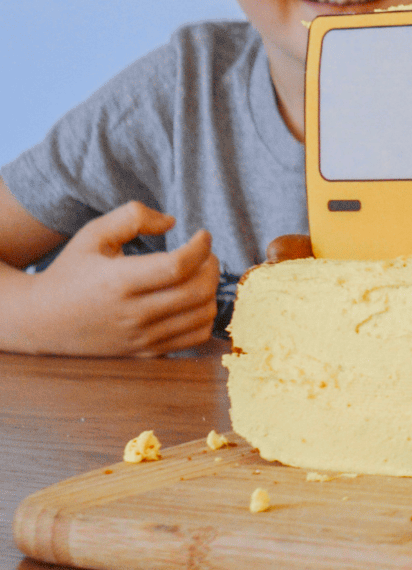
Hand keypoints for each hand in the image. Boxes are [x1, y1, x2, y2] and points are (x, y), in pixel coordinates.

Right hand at [11, 202, 218, 356]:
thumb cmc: (71, 271)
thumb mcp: (92, 234)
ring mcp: (141, 338)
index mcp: (118, 282)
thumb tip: (172, 221)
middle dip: (212, 266)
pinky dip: (204, 316)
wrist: (40, 321)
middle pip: (197, 291)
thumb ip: (132, 217)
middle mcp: (132, 314)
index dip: (201, 247)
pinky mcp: (146, 353)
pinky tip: (193, 299)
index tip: (203, 235)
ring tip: (199, 274)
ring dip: (211, 290)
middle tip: (205, 254)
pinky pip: (195, 337)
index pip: (177, 266)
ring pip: (203, 315)